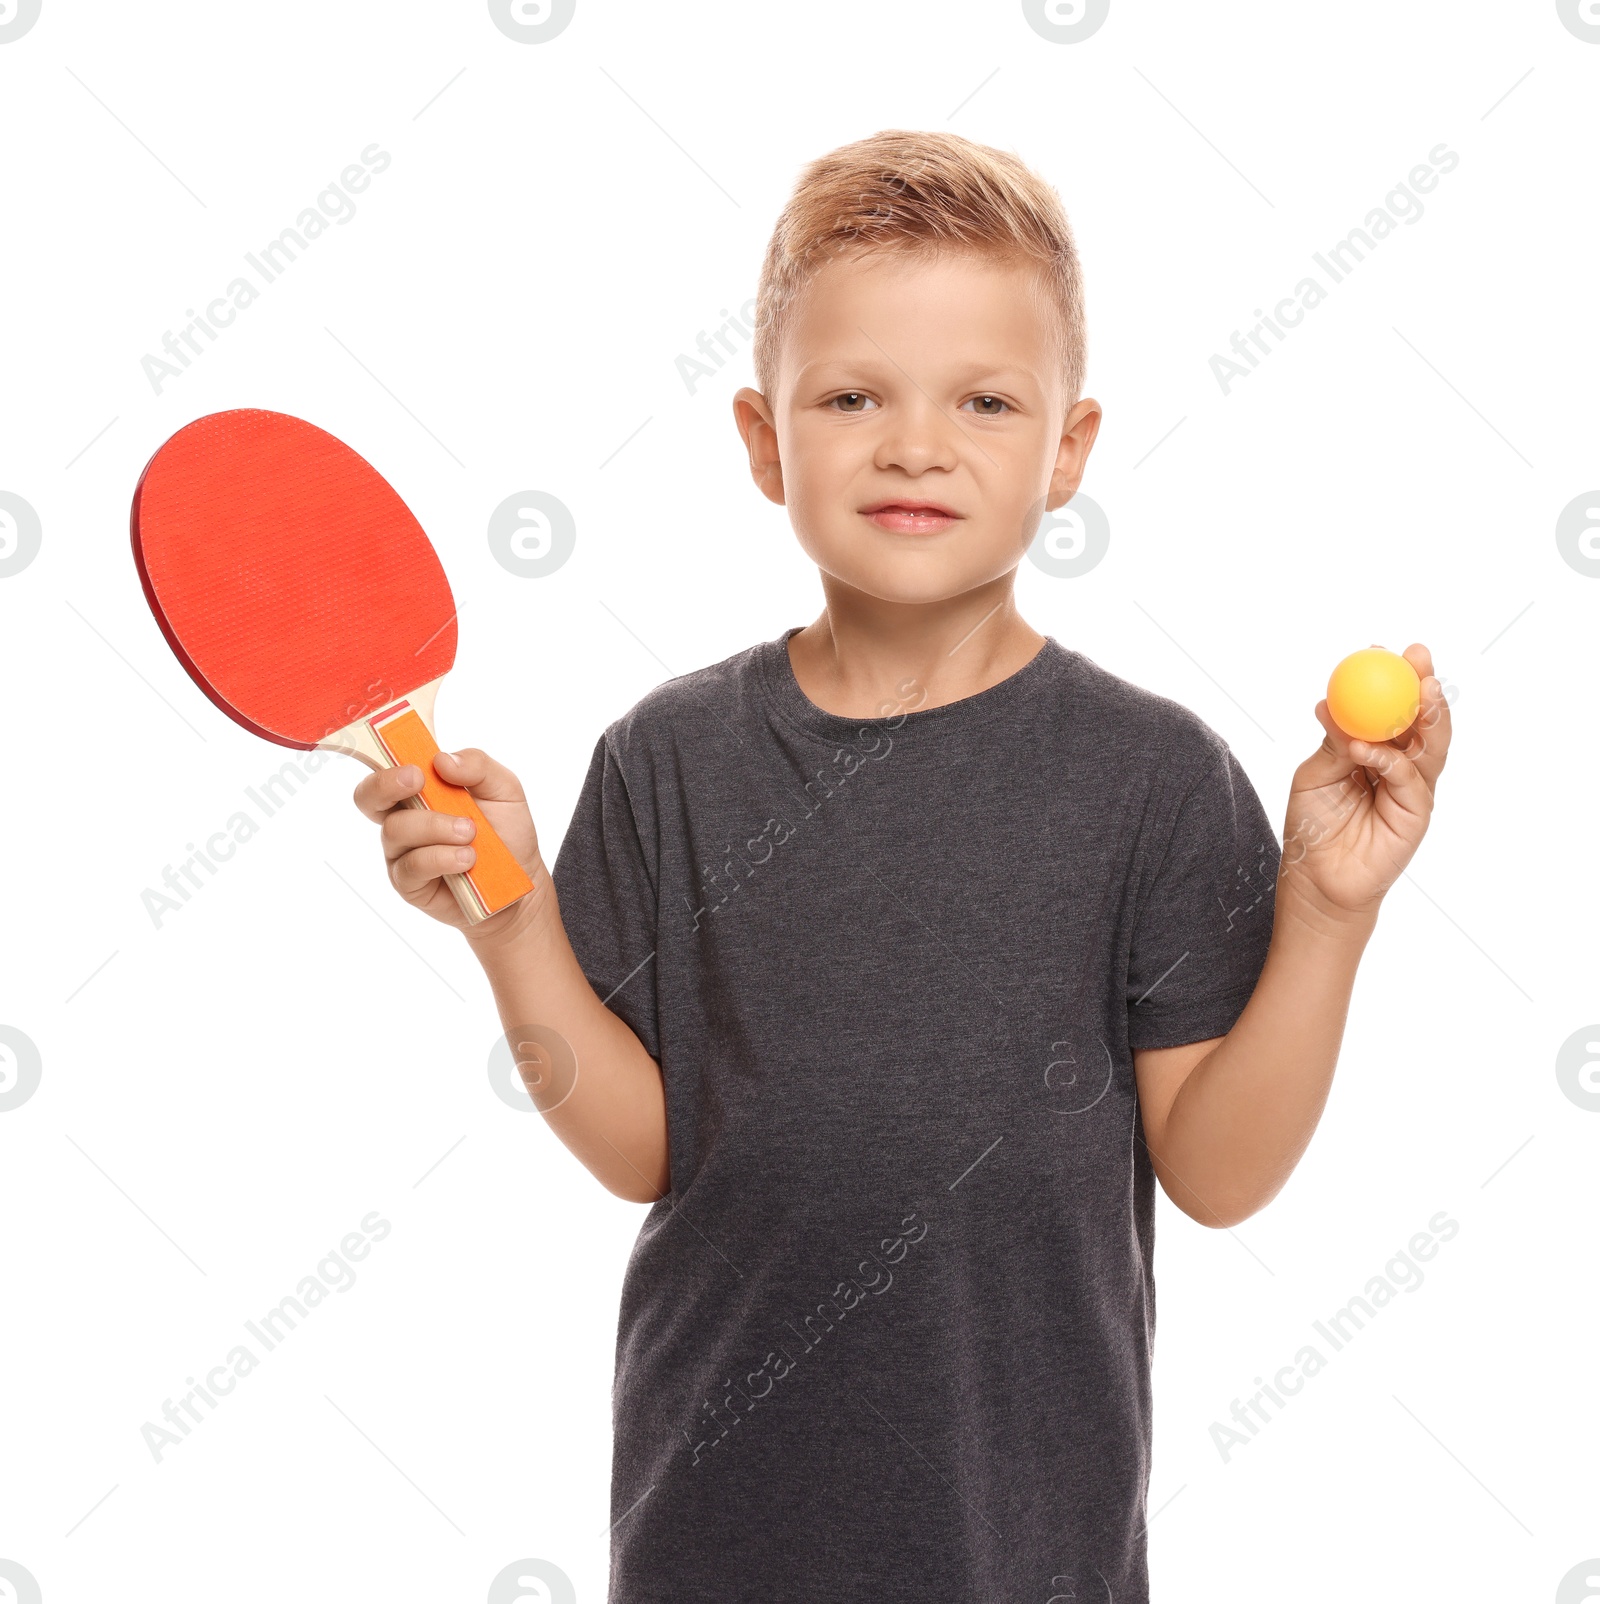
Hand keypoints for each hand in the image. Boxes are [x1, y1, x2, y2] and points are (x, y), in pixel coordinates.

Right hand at [352, 748, 544, 936]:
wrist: (520, 881)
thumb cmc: (506, 831)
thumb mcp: (504, 789)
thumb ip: (478, 766)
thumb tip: (442, 759)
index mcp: (420, 789)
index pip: (386, 769)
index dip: (388, 764)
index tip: (415, 768)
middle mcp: (403, 817)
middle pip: (369, 796)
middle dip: (387, 785)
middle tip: (418, 783)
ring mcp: (402, 851)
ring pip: (396, 829)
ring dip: (435, 827)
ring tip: (470, 835)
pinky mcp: (408, 883)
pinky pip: (412, 866)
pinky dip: (441, 858)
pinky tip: (466, 859)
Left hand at [1280, 642, 1451, 927]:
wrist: (1316, 877)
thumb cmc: (1312, 826)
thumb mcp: (1314, 775)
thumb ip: (1331, 743)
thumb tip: (1327, 704)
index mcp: (1372, 748)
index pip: (1388, 708)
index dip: (1390, 679)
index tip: (1383, 650)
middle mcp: (1398, 764)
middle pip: (1419, 719)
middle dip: (1423, 685)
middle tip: (1418, 657)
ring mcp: (1411, 787)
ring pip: (1429, 744)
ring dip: (1427, 714)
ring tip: (1422, 686)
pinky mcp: (1417, 812)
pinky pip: (1408, 777)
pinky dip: (1389, 759)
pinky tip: (1365, 748)